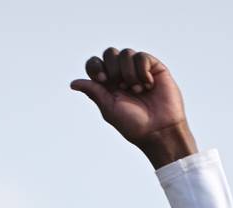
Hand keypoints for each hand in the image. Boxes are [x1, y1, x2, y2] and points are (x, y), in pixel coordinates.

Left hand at [70, 48, 197, 166]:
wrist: (159, 130)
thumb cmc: (134, 124)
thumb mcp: (109, 109)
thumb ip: (94, 92)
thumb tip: (73, 83)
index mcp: (108, 85)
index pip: (95, 64)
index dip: (95, 66)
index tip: (102, 80)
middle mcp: (122, 75)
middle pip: (109, 53)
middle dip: (113, 68)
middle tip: (121, 86)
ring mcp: (138, 69)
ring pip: (126, 53)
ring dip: (129, 73)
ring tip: (137, 91)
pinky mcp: (154, 67)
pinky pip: (141, 56)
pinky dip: (142, 71)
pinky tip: (148, 85)